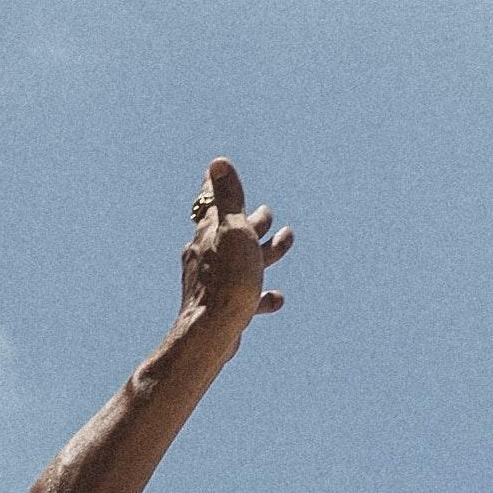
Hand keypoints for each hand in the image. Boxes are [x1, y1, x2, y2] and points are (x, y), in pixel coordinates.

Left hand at [179, 155, 292, 329]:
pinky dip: (261, 292)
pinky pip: (246, 295)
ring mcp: (212, 282)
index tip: (217, 174)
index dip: (216, 188)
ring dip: (265, 251)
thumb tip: (217, 162)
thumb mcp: (233, 230)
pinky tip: (277, 298)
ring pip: (242, 261)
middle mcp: (205, 254)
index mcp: (208, 232)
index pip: (210, 203)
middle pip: (230, 233)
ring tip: (287, 241)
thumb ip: (227, 198)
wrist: (213, 330)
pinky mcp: (221, 307)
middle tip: (267, 213)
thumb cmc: (227, 278)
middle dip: (252, 221)